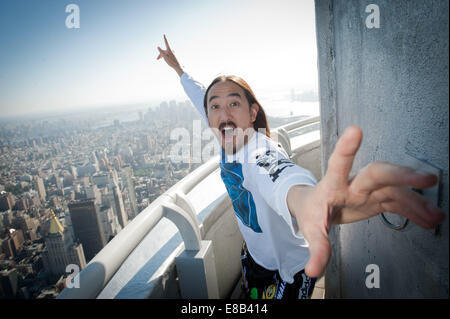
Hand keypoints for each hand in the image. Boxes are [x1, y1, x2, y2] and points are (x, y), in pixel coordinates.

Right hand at [157, 34, 183, 76]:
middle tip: (157, 59)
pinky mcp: (174, 56)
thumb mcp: (165, 57)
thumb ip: (161, 52)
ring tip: (160, 60)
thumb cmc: (172, 62)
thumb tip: (158, 46)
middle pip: (164, 51)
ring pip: (166, 53)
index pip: (166, 43)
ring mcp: (173, 54)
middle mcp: (172, 51)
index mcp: (170, 50)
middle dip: (160, 54)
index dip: (165, 39)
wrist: (178, 67)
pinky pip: (168, 55)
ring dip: (162, 56)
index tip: (164, 34)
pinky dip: (165, 57)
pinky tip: (167, 61)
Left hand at [287, 126, 444, 277]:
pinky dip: (415, 210)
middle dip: (401, 175)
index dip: (347, 149)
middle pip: (378, 173)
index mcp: (332, 185)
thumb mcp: (310, 228)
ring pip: (395, 188)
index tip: (355, 130)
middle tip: (426, 180)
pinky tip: (430, 218)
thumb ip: (316, 247)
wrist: (317, 204)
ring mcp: (368, 189)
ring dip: (416, 200)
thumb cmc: (312, 211)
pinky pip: (400, 202)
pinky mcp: (377, 197)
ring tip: (435, 214)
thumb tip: (312, 271)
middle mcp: (354, 183)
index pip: (338, 164)